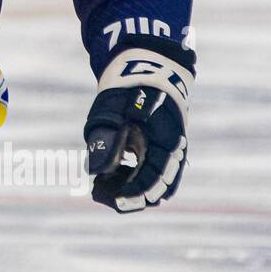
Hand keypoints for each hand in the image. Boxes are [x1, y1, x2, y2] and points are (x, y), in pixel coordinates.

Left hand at [84, 45, 193, 212]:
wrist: (148, 71)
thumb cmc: (128, 91)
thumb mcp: (112, 112)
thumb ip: (106, 140)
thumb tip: (96, 171)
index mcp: (166, 141)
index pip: (155, 179)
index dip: (134, 193)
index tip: (113, 200)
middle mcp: (174, 151)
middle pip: (160, 189)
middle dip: (133, 198)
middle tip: (102, 194)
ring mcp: (170, 152)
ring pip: (158, 184)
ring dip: (134, 191)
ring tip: (104, 186)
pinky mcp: (162, 152)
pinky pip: (154, 175)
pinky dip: (135, 181)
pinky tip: (111, 176)